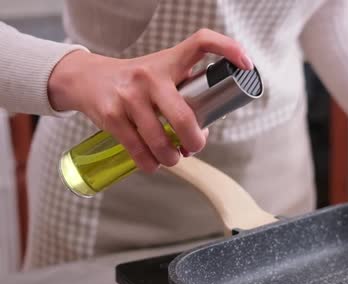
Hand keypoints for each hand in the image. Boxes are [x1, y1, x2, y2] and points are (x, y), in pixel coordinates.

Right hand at [48, 29, 252, 172]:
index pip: (201, 42)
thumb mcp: (160, 73)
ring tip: (172, 158)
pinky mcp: (112, 116)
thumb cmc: (135, 80)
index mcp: (169, 61)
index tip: (247, 63)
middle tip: (194, 148)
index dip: (228, 48)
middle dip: (194, 142)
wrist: (86, 79)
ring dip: (171, 158)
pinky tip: (153, 163)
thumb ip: (184, 91)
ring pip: (161, 141)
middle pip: (184, 118)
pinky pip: (138, 151)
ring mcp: (129, 96)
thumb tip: (204, 129)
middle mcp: (150, 76)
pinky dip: (150, 164)